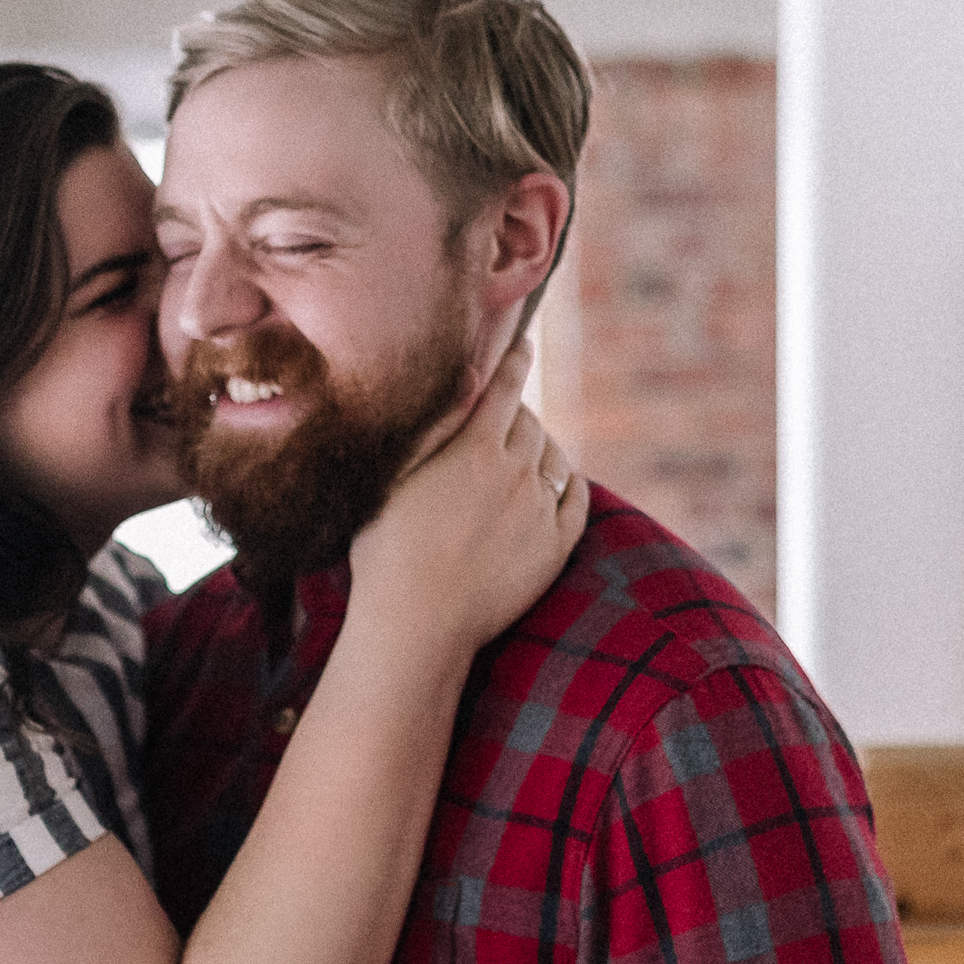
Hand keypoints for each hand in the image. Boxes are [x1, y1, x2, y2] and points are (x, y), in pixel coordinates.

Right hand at [346, 342, 588, 657]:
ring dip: (540, 446)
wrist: (417, 623)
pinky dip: (569, 482)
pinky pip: (577, 499)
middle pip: (529, 422)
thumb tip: (467, 375)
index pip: (506, 387)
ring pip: (553, 457)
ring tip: (523, 449)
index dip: (515, 359)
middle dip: (518, 411)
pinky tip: (557, 481)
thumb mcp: (394, 474)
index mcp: (476, 447)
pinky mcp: (555, 548)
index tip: (522, 341)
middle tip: (503, 412)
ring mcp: (540, 511)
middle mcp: (517, 472)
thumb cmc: (386, 548)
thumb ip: (434, 422)